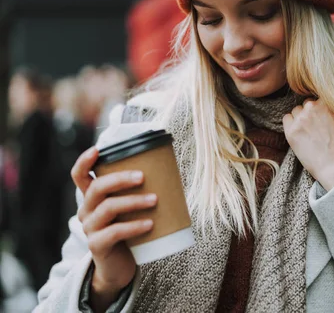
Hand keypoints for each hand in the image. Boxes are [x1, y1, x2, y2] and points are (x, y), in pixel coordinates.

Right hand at [71, 147, 156, 309]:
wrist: (119, 267)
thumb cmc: (129, 231)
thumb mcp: (130, 209)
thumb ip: (139, 192)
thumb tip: (170, 171)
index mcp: (93, 198)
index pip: (79, 176)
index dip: (84, 161)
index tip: (97, 149)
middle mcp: (86, 210)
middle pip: (97, 188)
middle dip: (120, 179)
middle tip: (143, 177)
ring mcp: (90, 228)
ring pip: (107, 208)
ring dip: (133, 201)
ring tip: (155, 199)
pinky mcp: (97, 246)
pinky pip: (114, 232)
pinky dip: (133, 226)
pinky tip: (150, 223)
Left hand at [283, 99, 333, 190]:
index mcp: (328, 102)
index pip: (319, 98)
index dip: (322, 109)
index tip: (324, 118)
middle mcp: (313, 107)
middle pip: (307, 104)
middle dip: (312, 113)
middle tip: (317, 127)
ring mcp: (301, 119)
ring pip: (296, 111)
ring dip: (301, 119)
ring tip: (310, 133)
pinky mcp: (291, 131)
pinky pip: (286, 119)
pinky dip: (291, 125)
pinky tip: (300, 134)